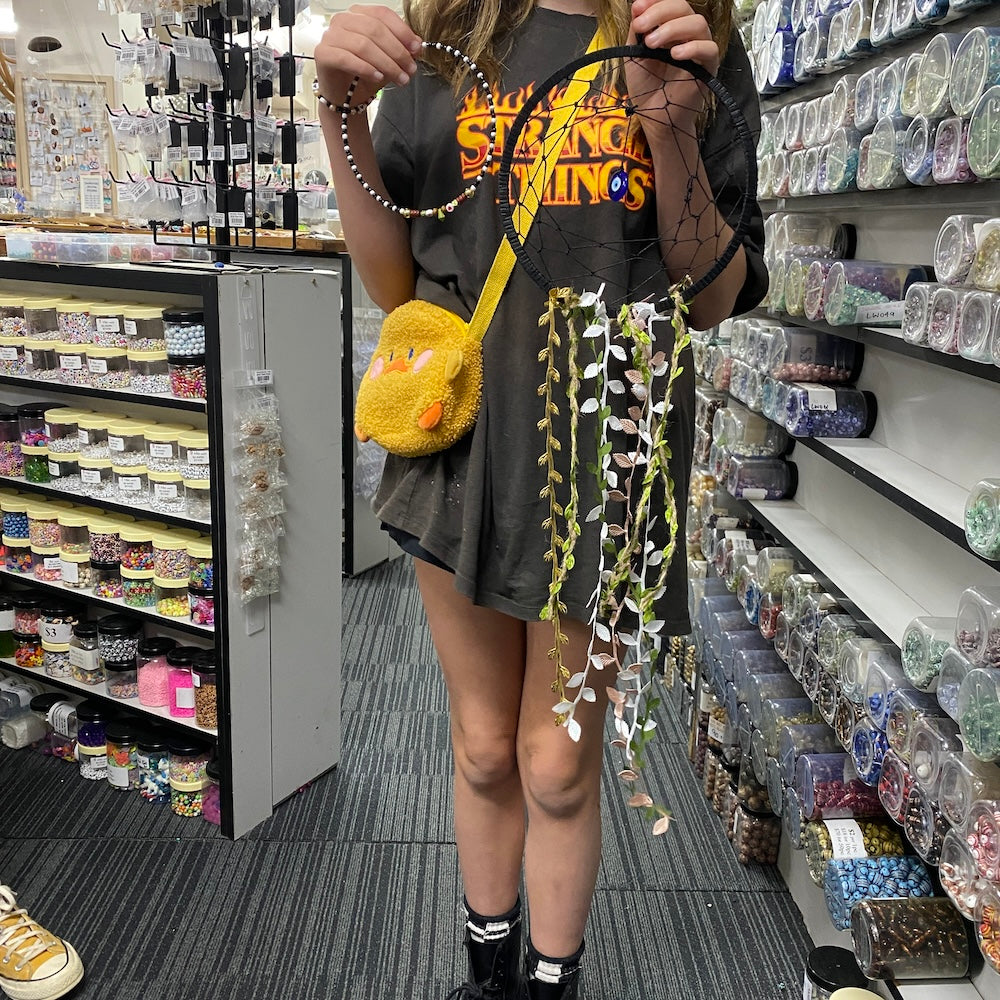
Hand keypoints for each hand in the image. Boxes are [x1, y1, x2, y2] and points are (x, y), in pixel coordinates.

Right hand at [314, 4, 422, 108]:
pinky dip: (365, 68)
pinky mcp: (323, 53)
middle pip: (374, 29)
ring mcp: (330, 35)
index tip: (416, 48)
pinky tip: (378, 78)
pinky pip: (346, 58)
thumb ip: (402, 49)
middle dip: (397, 52)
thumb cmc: (365, 75)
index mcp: (359, 14)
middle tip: (410, 70)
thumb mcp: (389, 61)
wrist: (345, 96)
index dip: (402, 31)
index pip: (382, 14)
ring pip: (363, 44)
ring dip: (386, 63)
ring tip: (399, 78)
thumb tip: (418, 44)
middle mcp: (343, 20)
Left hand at [626, 0, 719, 140]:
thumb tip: (637, 6)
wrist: (654, 118)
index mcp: (670, 29)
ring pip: (697, 23)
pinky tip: (675, 55)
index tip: (638, 7)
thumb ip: (636, 32)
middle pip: (683, 7)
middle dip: (660, 12)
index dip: (655, 1)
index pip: (669, 4)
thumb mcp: (634, 56)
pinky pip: (709, 49)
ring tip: (652, 44)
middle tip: (641, 26)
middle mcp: (686, 35)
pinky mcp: (708, 67)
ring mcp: (699, 50)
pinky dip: (692, 47)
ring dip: (672, 28)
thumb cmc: (646, 88)